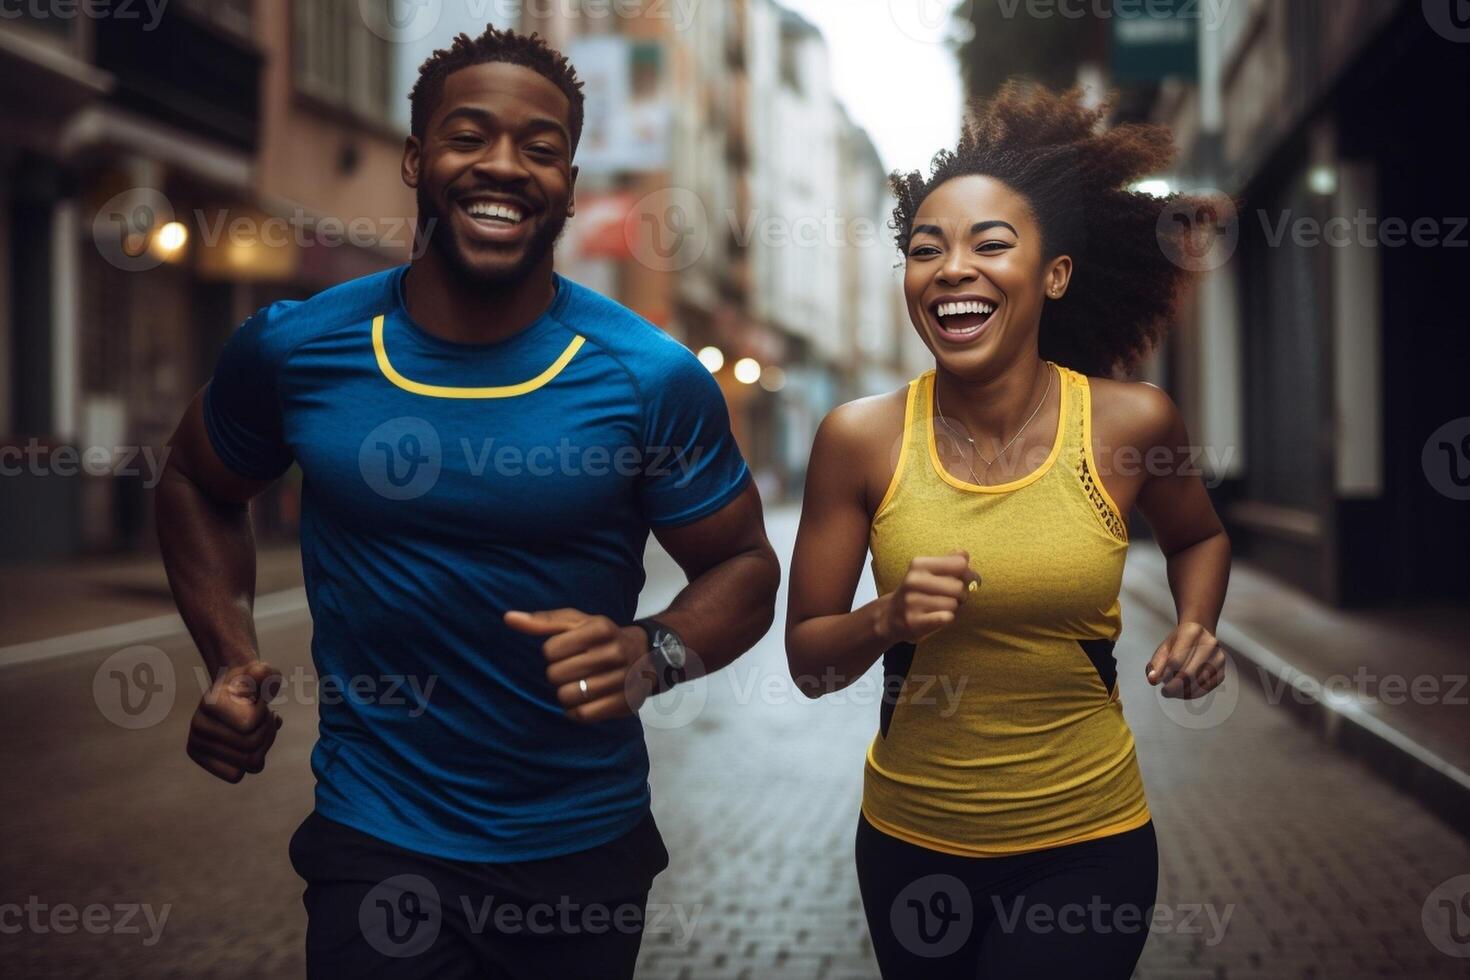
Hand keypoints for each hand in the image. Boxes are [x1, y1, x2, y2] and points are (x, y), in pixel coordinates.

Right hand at [186, 660, 283, 782]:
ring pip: (249, 764)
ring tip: (259, 728)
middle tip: (265, 718)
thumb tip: (257, 677)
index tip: (261, 703)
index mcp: (211, 702)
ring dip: (263, 746)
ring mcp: (197, 744)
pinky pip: (236, 775)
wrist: (235, 689)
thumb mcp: (264, 673)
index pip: (249, 725)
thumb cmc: (254, 682)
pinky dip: (250, 760)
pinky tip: (249, 741)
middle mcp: (198, 725)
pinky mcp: (202, 759)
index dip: (264, 716)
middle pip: (251, 750)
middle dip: (267, 732)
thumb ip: (264, 672)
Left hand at [505, 608, 650, 722]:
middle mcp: (614, 652)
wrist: (646, 655)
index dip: (551, 653)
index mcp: (600, 628)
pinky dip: (576, 711)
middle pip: (556, 675)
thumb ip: (542, 621)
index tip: (564, 651)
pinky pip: (583, 714)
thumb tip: (508, 618)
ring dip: (565, 694)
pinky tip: (582, 701)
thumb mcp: (576, 622)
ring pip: (568, 696)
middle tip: (570, 670)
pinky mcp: (624, 703)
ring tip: (576, 685)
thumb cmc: (601, 638)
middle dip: (557, 674)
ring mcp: (621, 679)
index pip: (550, 650)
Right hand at [877, 551, 981, 643]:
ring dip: (952, 608)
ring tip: (940, 607)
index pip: (960, 564)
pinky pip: (945, 617)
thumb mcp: (928, 572)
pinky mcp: (913, 621)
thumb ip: (949, 562)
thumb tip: (964, 554)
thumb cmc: (918, 592)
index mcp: (919, 564)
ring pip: (953, 604)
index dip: (969, 574)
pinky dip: (947, 618)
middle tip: (952, 598)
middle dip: (961, 595)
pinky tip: (939, 616)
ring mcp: (912, 601)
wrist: (891, 616)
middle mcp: (913, 581)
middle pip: (959, 587)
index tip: (965, 580)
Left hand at [1146, 622, 1225, 698]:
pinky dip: (1193, 693)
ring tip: (1173, 691)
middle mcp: (1209, 643)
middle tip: (1165, 692)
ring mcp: (1218, 658)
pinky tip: (1184, 692)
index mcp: (1192, 632)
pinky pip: (1207, 688)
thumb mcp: (1164, 648)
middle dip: (1174, 687)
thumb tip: (1152, 680)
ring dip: (1183, 691)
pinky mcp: (1222, 671)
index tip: (1159, 681)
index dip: (1166, 674)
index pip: (1176, 659)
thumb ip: (1156, 664)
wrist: (1200, 637)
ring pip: (1198, 682)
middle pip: (1188, 673)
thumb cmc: (1179, 643)